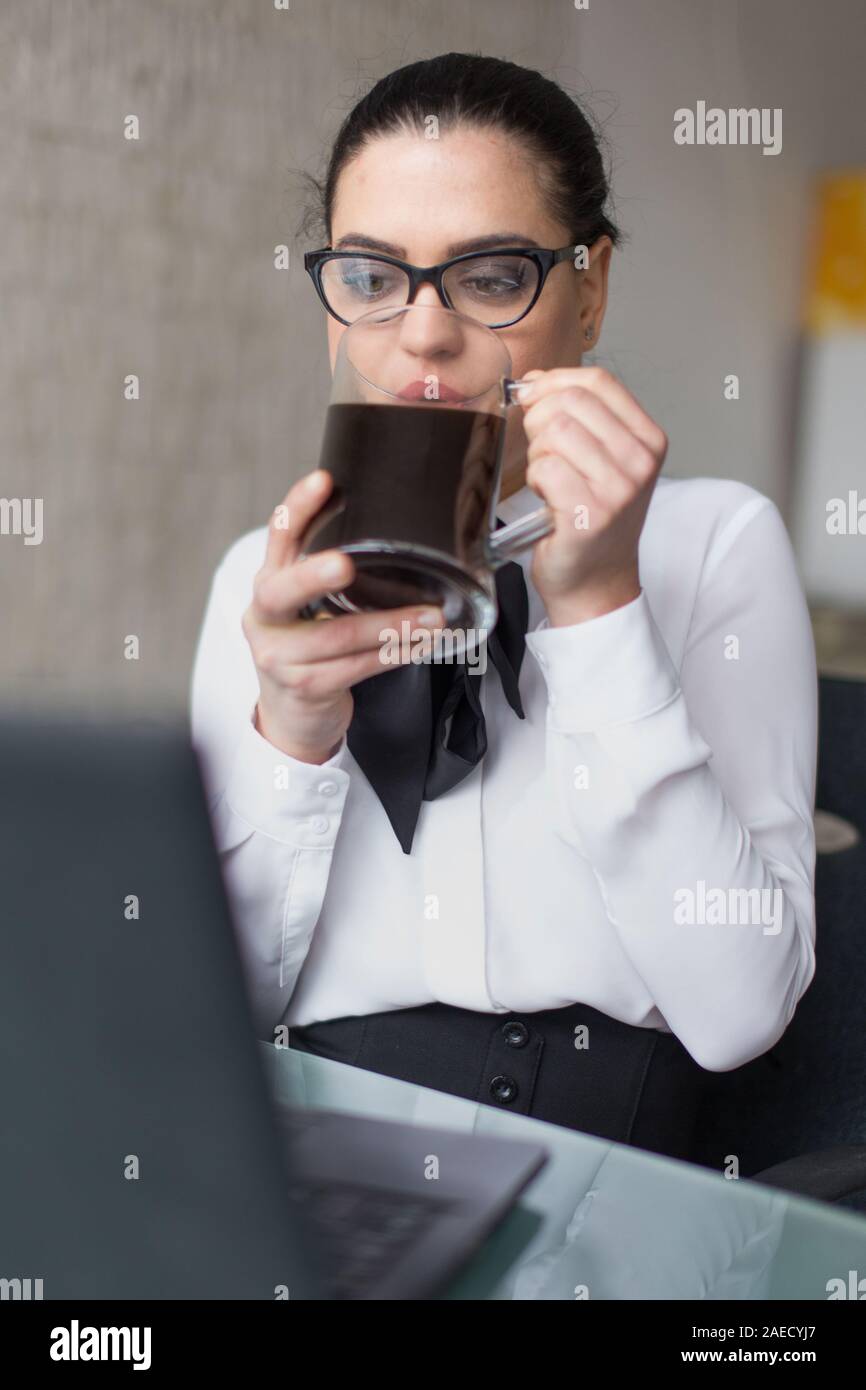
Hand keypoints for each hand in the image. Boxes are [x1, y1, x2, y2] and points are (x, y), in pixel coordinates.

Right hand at [242, 470, 442, 762]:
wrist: (292, 716)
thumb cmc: (310, 649)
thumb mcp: (308, 605)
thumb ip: (330, 571)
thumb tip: (397, 528)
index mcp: (268, 583)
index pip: (278, 537)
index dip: (298, 508)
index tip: (324, 481)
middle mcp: (265, 616)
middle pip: (284, 589)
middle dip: (315, 574)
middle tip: (345, 564)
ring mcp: (279, 656)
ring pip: (335, 636)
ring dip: (389, 624)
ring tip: (431, 616)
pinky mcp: (304, 687)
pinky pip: (355, 668)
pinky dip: (392, 655)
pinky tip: (420, 645)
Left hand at [518, 366, 666, 625]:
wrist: (595, 581)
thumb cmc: (593, 519)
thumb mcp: (600, 457)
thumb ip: (575, 414)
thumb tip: (537, 379)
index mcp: (648, 438)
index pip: (598, 381)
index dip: (555, 380)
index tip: (533, 395)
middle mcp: (640, 461)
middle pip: (571, 402)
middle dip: (540, 420)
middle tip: (542, 452)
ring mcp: (619, 488)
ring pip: (555, 432)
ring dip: (537, 454)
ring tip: (549, 480)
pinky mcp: (591, 513)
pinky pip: (545, 468)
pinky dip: (535, 480)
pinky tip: (548, 498)